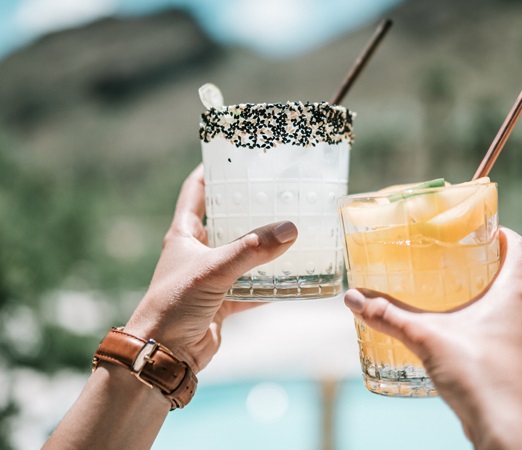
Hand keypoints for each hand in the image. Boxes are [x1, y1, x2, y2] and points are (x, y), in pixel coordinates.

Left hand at [124, 164, 297, 372]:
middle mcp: (198, 252)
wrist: (163, 355)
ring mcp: (212, 277)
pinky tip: (296, 279)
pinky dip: (272, 285)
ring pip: (244, 256)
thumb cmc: (174, 304)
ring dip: (265, 248)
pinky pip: (253, 288)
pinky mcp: (223, 302)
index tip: (232, 155)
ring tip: (294, 230)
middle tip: (278, 193)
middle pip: (226, 221)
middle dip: (249, 209)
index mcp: (184, 235)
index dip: (210, 171)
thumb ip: (250, 250)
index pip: (195, 192)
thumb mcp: (212, 270)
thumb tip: (289, 230)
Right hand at [343, 228, 521, 448]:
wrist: (506, 431)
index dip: (501, 233)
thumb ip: (388, 316)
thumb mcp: (425, 338)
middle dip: (491, 266)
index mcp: (516, 293)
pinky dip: (498, 326)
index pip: (519, 246)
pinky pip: (517, 333)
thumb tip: (354, 298)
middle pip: (518, 275)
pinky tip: (470, 337)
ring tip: (462, 298)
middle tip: (459, 264)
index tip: (479, 232)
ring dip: (497, 298)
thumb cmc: (478, 377)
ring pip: (520, 307)